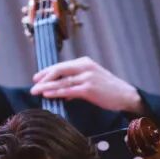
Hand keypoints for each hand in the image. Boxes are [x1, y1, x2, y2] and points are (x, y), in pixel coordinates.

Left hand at [31, 57, 145, 113]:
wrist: (125, 95)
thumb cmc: (109, 90)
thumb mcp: (92, 82)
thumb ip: (77, 84)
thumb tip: (63, 94)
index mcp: (85, 62)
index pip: (61, 65)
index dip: (47, 71)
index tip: (37, 77)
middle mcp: (85, 67)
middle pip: (59, 70)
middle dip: (44, 77)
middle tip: (33, 84)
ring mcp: (87, 77)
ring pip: (62, 81)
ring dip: (47, 86)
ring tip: (36, 91)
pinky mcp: (89, 88)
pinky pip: (68, 90)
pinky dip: (56, 92)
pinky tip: (48, 94)